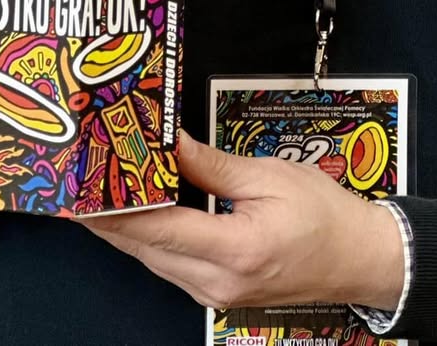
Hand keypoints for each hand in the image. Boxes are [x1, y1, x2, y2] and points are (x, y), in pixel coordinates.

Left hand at [82, 130, 404, 311]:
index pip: (156, 229)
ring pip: (152, 259)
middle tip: (78, 180)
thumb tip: (167, 142)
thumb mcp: (270, 176)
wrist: (359, 258)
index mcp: (234, 250)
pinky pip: (170, 264)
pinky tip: (137, 211)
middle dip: (107, 215)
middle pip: (144, 248)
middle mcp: (216, 282)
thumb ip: (211, 163)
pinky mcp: (217, 292)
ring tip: (99, 189)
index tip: (80, 189)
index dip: (112, 211)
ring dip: (125, 227)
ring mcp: (215, 294)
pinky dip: (149, 237)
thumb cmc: (324, 215)